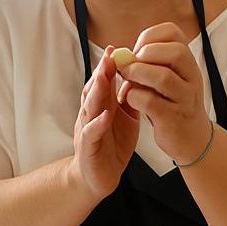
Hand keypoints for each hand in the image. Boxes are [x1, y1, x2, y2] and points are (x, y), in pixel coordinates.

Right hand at [74, 46, 138, 198]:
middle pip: (94, 89)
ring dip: (95, 91)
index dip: (108, 66)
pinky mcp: (88, 147)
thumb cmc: (111, 145)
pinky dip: (96, 124)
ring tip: (102, 77)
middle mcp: (91, 114)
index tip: (117, 48)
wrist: (97, 177)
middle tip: (109, 56)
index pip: (103, 83)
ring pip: (89, 107)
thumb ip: (128, 99)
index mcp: (102, 106)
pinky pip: (91, 134)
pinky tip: (104, 115)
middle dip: (101, 72)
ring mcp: (87, 129)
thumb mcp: (123, 118)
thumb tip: (139, 77)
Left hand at [117, 23, 213, 163]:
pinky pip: (151, 102)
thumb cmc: (172, 103)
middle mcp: (192, 78)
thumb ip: (149, 64)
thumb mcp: (168, 78)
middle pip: (175, 52)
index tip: (137, 50)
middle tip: (131, 65)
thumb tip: (121, 55)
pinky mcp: (172, 118)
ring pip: (163, 77)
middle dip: (145, 54)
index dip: (149, 37)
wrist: (192, 138)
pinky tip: (131, 99)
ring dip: (137, 74)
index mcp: (188, 62)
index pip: (173, 32)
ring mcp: (184, 99)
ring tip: (127, 80)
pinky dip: (134, 97)